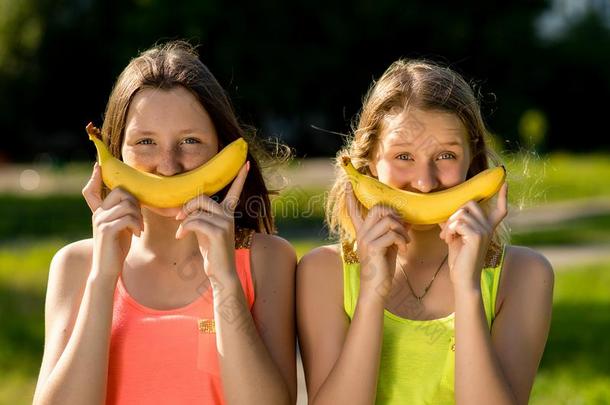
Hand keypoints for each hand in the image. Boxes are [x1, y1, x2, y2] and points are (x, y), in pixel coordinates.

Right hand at [82, 162, 143, 282]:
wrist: (107, 269)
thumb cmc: (117, 247)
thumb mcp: (120, 227)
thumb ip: (123, 213)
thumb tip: (136, 201)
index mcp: (100, 211)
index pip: (92, 190)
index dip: (93, 178)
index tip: (96, 166)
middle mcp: (98, 214)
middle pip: (120, 192)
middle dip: (136, 202)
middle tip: (139, 218)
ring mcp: (100, 221)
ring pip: (127, 205)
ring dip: (139, 216)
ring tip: (139, 228)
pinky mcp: (106, 230)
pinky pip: (127, 218)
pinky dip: (136, 224)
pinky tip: (137, 234)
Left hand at [174, 161, 248, 287]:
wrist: (220, 272)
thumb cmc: (211, 251)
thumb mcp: (205, 229)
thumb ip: (199, 215)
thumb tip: (186, 207)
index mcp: (228, 212)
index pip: (235, 190)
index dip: (240, 177)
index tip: (246, 162)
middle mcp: (229, 215)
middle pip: (203, 198)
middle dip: (187, 206)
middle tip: (178, 217)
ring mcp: (226, 222)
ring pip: (197, 210)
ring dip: (184, 220)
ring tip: (180, 231)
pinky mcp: (219, 231)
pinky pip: (195, 221)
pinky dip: (183, 228)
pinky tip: (180, 236)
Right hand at [346, 182, 409, 300]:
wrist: (376, 289)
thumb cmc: (382, 268)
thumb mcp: (388, 247)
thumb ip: (393, 232)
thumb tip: (406, 220)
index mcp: (362, 232)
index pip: (353, 210)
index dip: (351, 197)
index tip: (348, 183)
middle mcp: (361, 234)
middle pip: (378, 208)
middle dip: (395, 215)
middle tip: (403, 229)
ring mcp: (366, 240)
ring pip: (388, 220)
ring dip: (403, 230)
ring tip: (405, 242)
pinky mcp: (373, 248)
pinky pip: (392, 234)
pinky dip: (402, 240)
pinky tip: (403, 250)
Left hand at [439, 183, 507, 290]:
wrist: (463, 278)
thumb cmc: (460, 260)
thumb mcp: (456, 238)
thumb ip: (453, 225)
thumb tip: (443, 215)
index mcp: (487, 228)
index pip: (500, 210)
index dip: (503, 196)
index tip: (505, 183)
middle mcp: (488, 228)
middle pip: (471, 203)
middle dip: (455, 213)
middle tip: (447, 229)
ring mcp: (484, 231)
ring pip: (462, 212)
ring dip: (449, 224)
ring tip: (446, 237)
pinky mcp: (477, 236)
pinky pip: (458, 222)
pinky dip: (449, 230)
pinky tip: (447, 240)